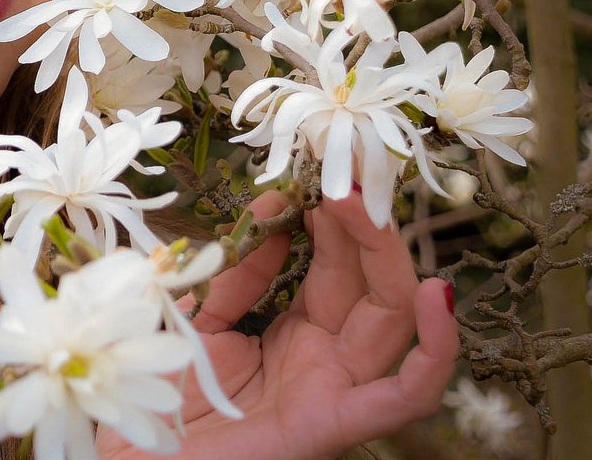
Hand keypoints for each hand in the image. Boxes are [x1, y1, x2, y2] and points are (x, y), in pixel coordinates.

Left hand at [99, 189, 457, 459]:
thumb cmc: (154, 396)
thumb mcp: (193, 315)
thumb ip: (236, 269)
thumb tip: (274, 207)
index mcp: (295, 335)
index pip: (335, 265)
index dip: (333, 216)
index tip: (320, 167)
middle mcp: (326, 361)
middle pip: (372, 283)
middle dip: (364, 223)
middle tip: (345, 170)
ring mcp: (334, 391)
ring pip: (393, 317)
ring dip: (386, 253)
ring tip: (359, 200)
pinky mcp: (332, 424)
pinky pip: (406, 395)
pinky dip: (437, 350)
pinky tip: (437, 294)